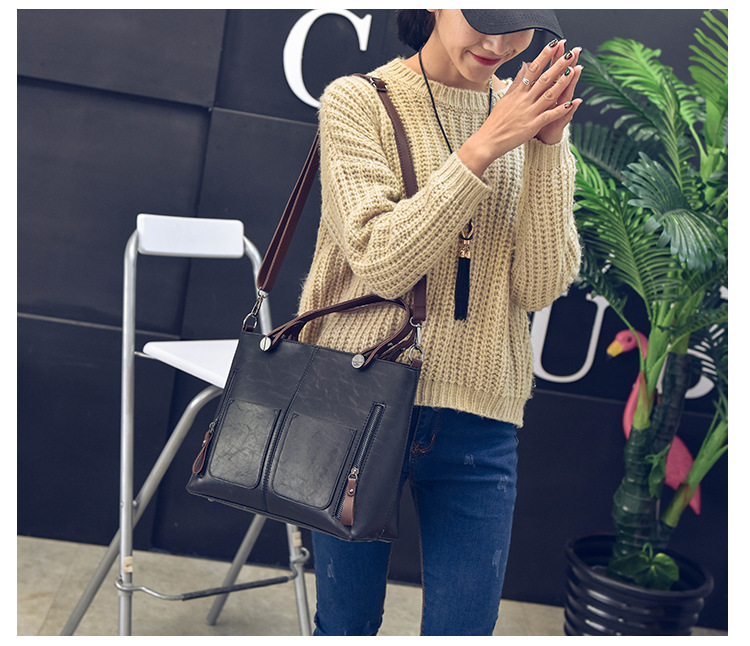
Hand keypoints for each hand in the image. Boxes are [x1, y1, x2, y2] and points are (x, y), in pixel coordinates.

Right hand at [457, 40, 582, 175]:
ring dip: (561, 83)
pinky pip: (548, 116)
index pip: (533, 70)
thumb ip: (516, 82)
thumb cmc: (496, 121)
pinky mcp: (532, 126)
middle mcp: (524, 100)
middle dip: (557, 65)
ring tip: (572, 71)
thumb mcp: (505, 98)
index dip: (544, 57)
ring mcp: (528, 112)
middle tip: (570, 53)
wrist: (488, 141)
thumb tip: (524, 66)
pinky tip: (570, 103)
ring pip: (548, 95)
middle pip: (543, 79)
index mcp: (518, 93)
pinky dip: (560, 110)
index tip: (554, 45)